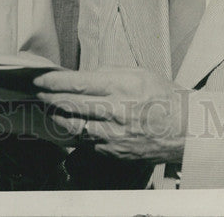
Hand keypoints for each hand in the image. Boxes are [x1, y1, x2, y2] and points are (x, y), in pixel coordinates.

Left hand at [34, 68, 187, 163]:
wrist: (185, 130)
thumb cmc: (165, 97)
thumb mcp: (140, 73)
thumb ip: (110, 72)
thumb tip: (86, 74)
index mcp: (120, 88)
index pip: (77, 84)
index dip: (54, 82)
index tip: (40, 78)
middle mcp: (113, 112)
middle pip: (69, 105)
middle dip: (49, 98)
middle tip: (38, 92)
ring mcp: (112, 135)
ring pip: (72, 126)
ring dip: (58, 116)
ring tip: (51, 107)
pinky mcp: (113, 151)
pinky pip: (86, 141)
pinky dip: (76, 132)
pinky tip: (72, 124)